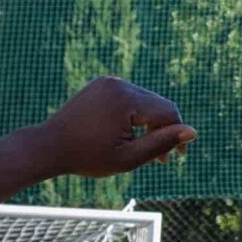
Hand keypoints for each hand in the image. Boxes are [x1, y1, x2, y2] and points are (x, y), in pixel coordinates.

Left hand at [34, 78, 195, 177]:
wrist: (49, 145)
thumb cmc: (87, 156)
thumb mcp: (129, 157)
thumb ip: (161, 143)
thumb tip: (193, 132)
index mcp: (126, 100)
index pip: (167, 112)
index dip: (177, 134)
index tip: (177, 157)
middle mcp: (119, 84)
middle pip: (157, 105)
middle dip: (162, 130)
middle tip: (160, 159)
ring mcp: (109, 82)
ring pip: (145, 101)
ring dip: (149, 123)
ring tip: (143, 148)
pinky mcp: (102, 84)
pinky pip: (130, 97)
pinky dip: (134, 115)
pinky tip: (128, 134)